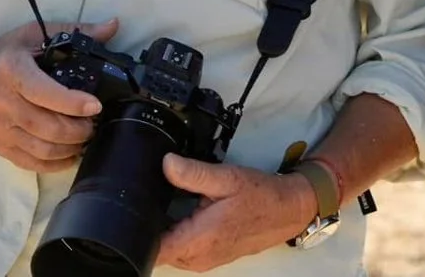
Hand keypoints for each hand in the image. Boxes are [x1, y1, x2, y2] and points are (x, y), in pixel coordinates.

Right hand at [0, 18, 117, 172]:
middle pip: (47, 127)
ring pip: (41, 149)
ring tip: (86, 137)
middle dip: (79, 130)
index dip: (73, 103)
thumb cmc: (3, 55)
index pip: (45, 93)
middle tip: (95, 124)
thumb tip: (112, 26)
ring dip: (70, 148)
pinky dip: (55, 163)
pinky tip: (71, 154)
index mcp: (11, 70)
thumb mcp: (34, 35)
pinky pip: (29, 162)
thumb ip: (75, 31)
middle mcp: (1, 102)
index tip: (96, 106)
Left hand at [153, 153, 320, 271]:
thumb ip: (193, 173)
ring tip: (173, 205)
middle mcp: (197, 257)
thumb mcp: (227, 178)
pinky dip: (179, 236)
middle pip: (157, 250)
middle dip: (151, 228)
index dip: (139, 232)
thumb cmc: (260, 196)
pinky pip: (182, 251)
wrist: (287, 211)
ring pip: (169, 252)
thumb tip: (166, 163)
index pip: (153, 250)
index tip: (137, 209)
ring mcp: (203, 261)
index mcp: (198, 239)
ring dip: (166, 232)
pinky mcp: (208, 258)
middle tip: (158, 199)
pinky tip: (187, 214)